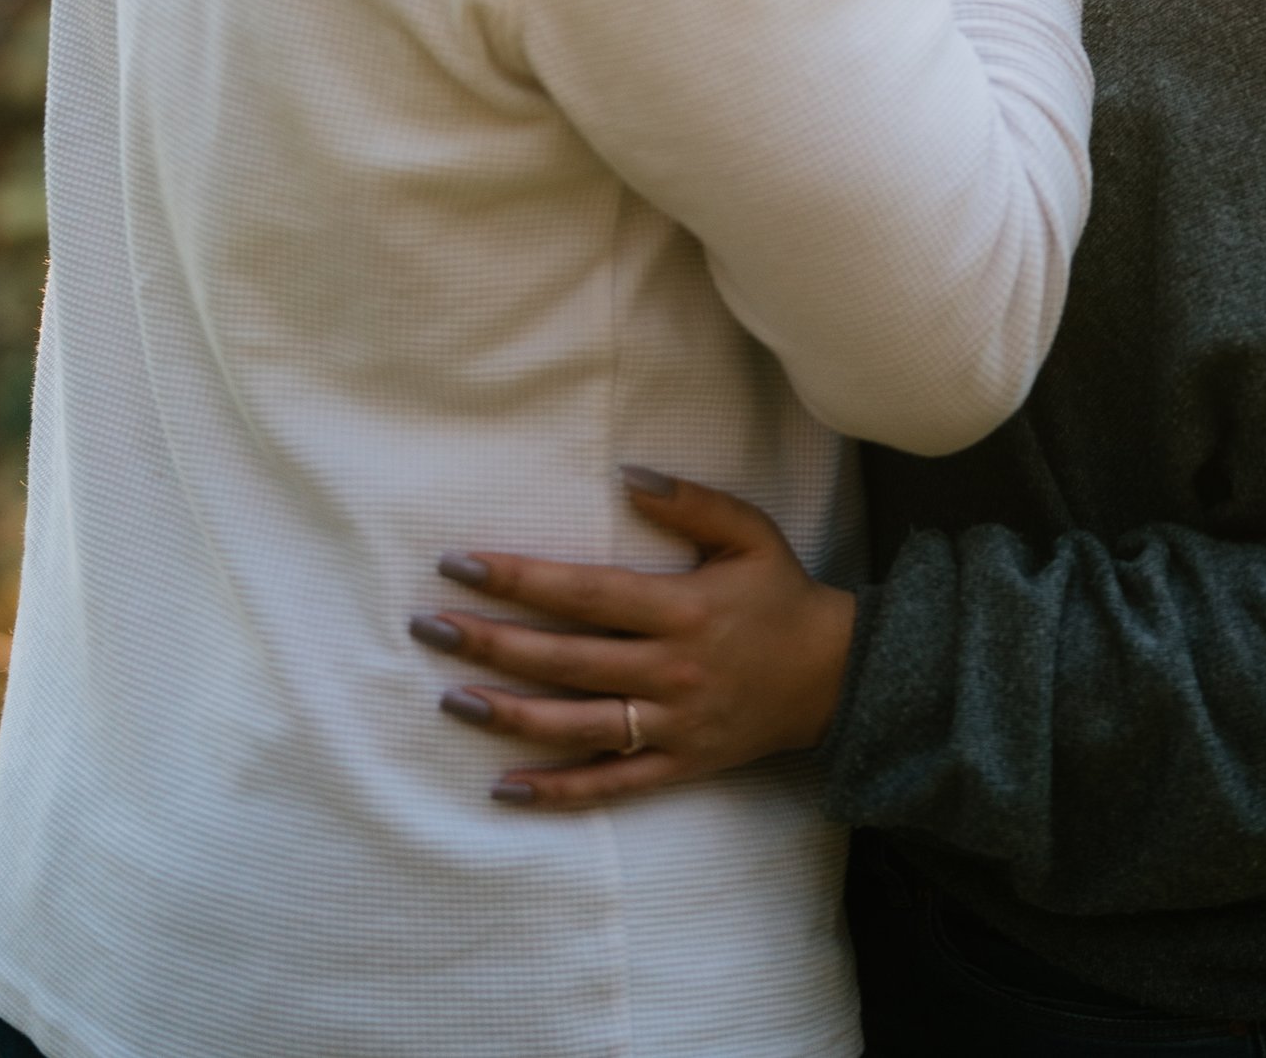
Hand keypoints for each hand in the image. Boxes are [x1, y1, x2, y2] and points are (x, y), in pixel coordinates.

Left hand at [410, 470, 856, 811]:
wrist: (834, 677)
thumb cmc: (781, 595)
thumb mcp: (749, 533)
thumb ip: (690, 501)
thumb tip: (626, 473)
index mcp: (681, 608)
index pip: (584, 594)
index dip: (520, 578)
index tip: (461, 563)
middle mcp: (669, 670)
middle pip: (564, 660)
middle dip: (491, 642)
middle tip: (431, 626)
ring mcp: (670, 726)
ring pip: (576, 725)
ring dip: (508, 714)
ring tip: (451, 697)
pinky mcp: (677, 766)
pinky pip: (609, 786)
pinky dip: (557, 792)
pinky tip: (505, 788)